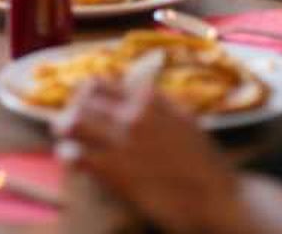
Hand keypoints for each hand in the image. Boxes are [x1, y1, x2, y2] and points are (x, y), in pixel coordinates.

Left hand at [55, 81, 242, 233]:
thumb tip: (134, 86)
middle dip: (72, 109)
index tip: (82, 104)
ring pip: (72, 122)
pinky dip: (69, 155)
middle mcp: (132, 113)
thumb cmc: (204, 161)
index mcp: (149, 97)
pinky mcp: (114, 170)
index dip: (85, 94)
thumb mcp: (184, 117)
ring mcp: (122, 141)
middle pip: (81, 100)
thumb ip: (157, 101)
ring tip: (65, 138)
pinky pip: (76, 155)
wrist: (217, 198)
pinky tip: (71, 158)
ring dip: (65, 129)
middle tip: (68, 122)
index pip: (99, 83)